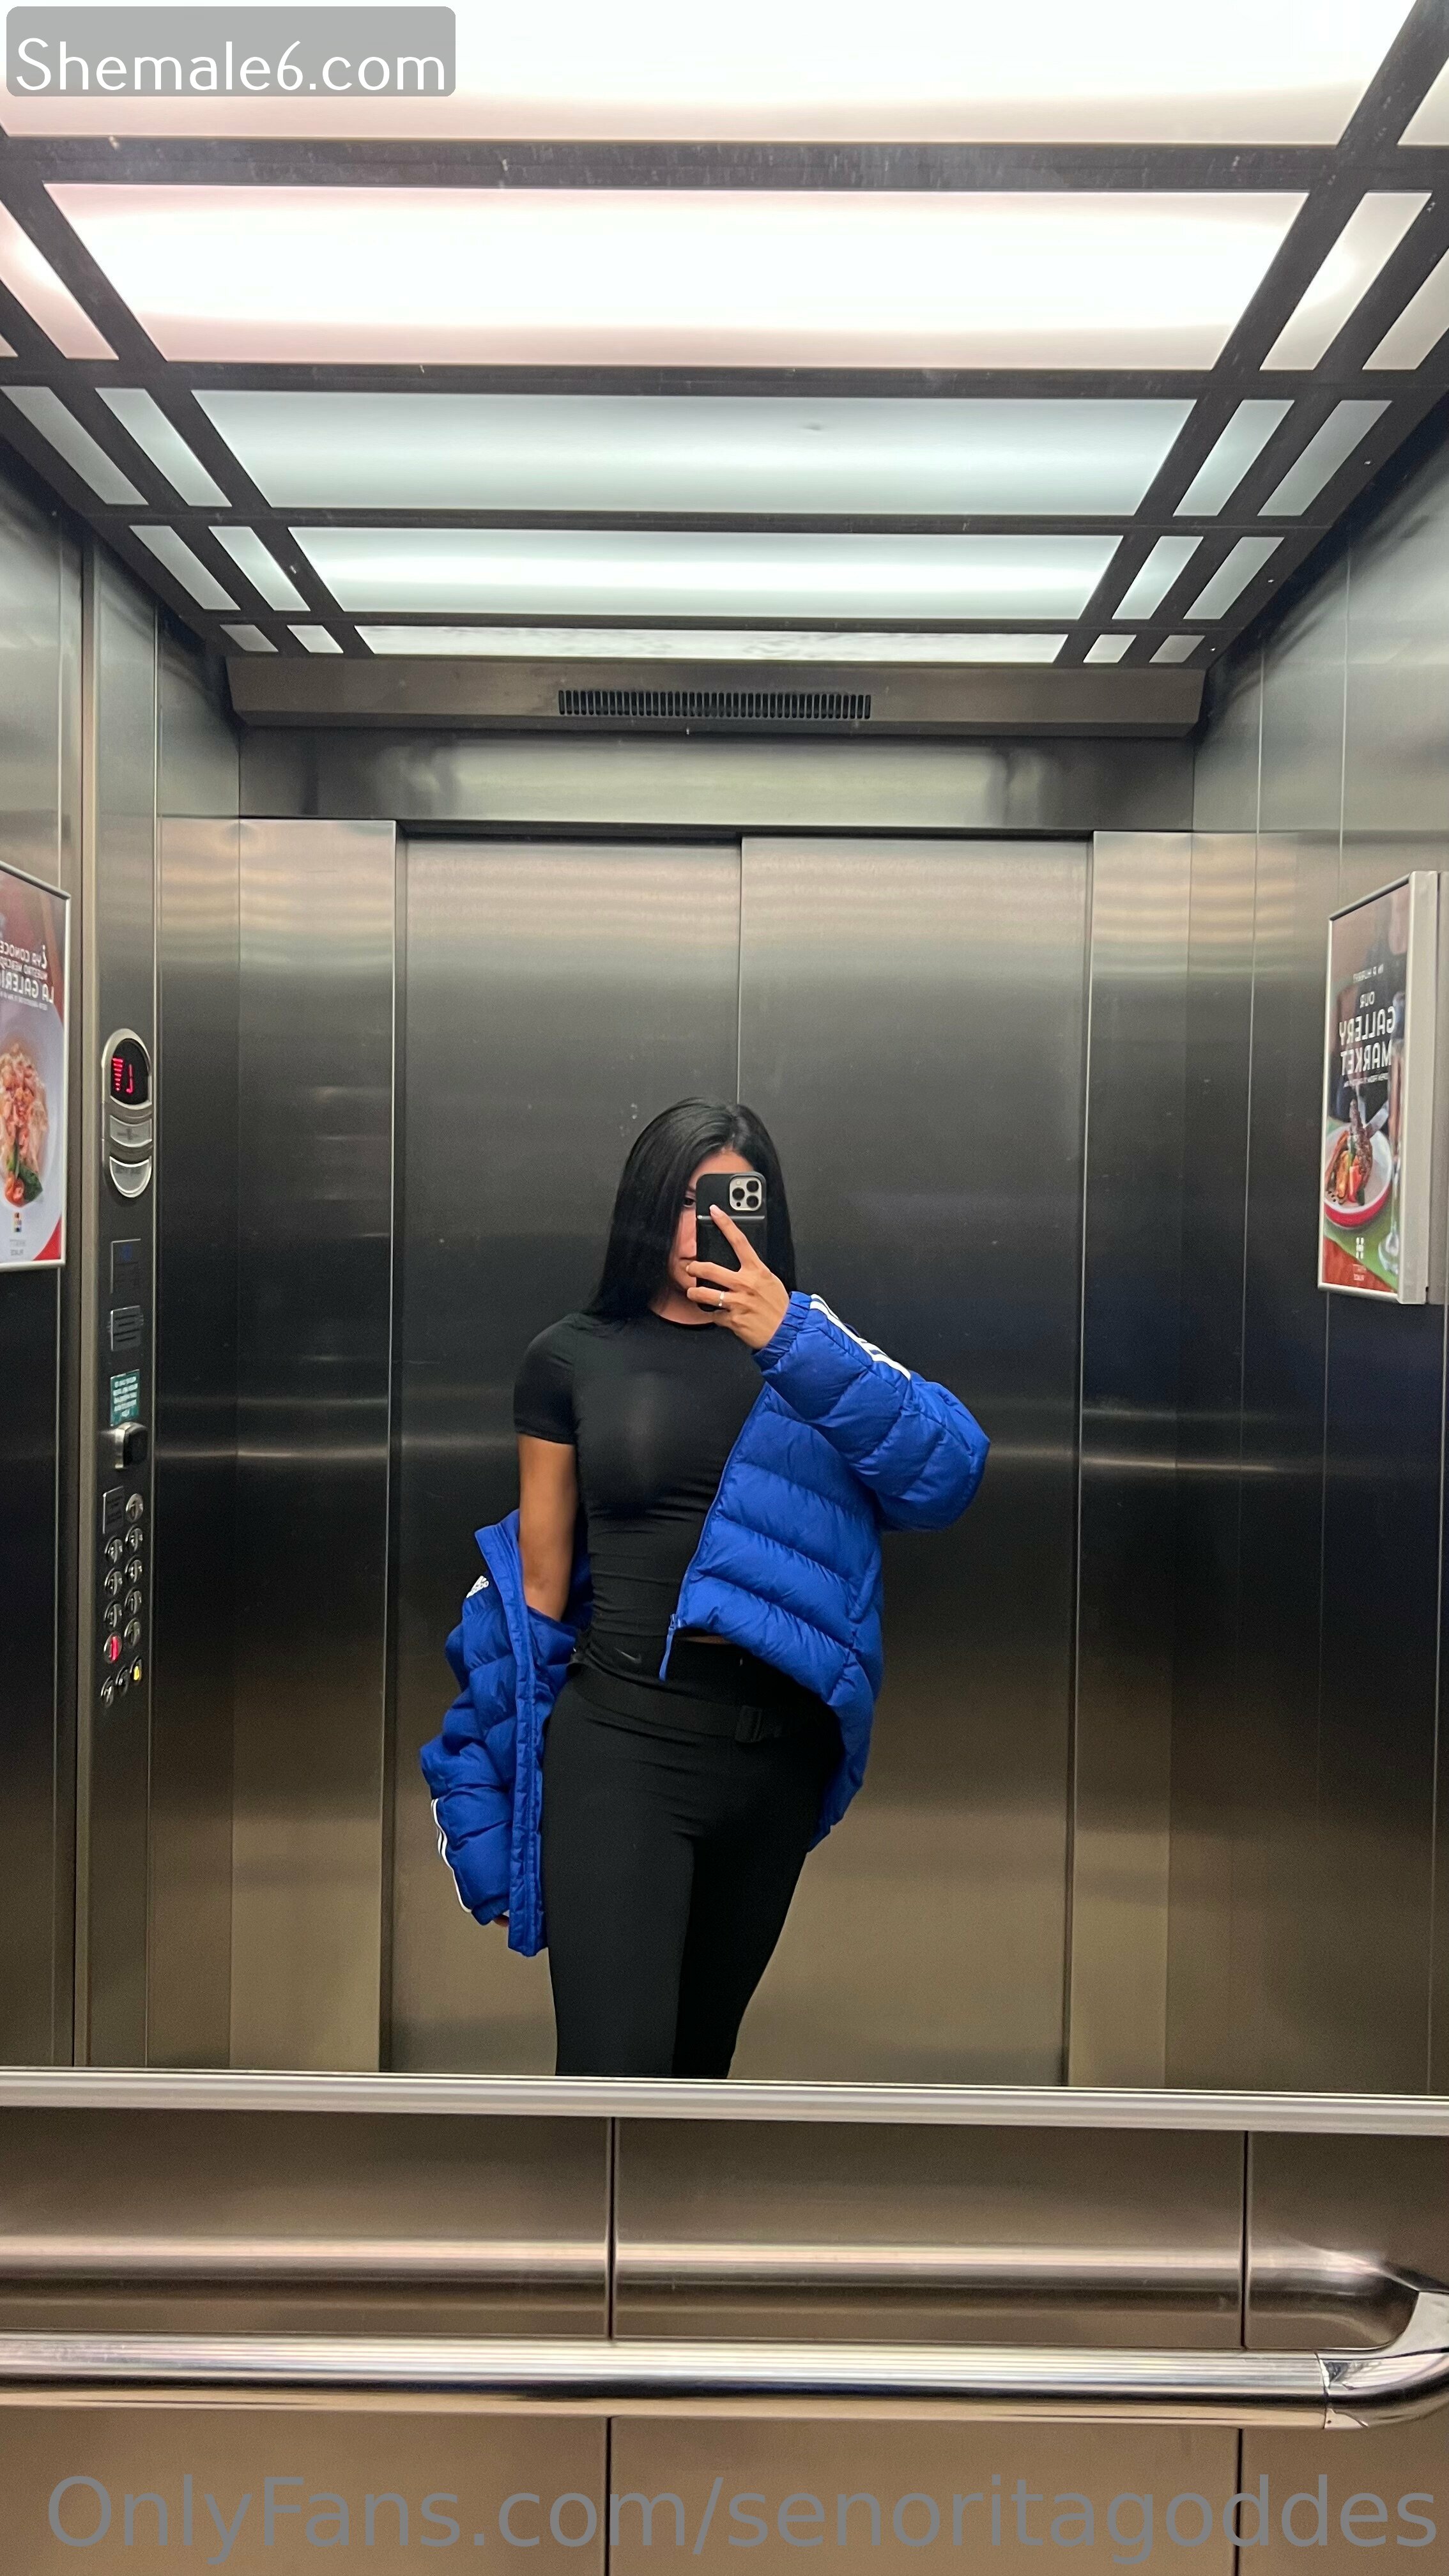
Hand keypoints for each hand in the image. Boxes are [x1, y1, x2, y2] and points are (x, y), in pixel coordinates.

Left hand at [686, 1208, 790, 1349]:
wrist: (787, 1331)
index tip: (715, 1212)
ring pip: (705, 1293)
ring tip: (693, 1293)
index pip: (739, 1241)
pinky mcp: (732, 1319)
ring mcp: (737, 1302)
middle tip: (691, 1268)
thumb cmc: (780, 1307)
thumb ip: (754, 1273)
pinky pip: (714, 1315)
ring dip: (695, 1293)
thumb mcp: (770, 1282)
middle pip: (711, 1269)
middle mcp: (745, 1284)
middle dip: (695, 1267)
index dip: (726, 1224)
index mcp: (757, 1271)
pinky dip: (714, 1316)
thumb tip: (741, 1268)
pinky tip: (718, 1316)